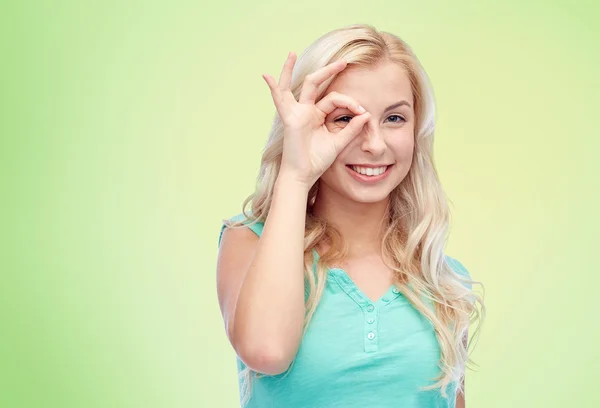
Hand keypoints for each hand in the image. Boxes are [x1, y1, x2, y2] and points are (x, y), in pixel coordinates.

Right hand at [262, 52, 370, 186]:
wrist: (303, 175)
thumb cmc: (317, 161)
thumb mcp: (339, 142)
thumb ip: (352, 128)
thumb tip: (367, 114)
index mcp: (317, 115)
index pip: (335, 99)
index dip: (351, 103)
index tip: (364, 113)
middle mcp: (306, 111)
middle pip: (317, 84)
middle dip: (330, 71)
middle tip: (345, 62)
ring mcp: (296, 113)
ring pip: (298, 86)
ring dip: (293, 69)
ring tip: (292, 52)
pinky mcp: (290, 119)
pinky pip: (280, 100)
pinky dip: (273, 88)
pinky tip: (265, 76)